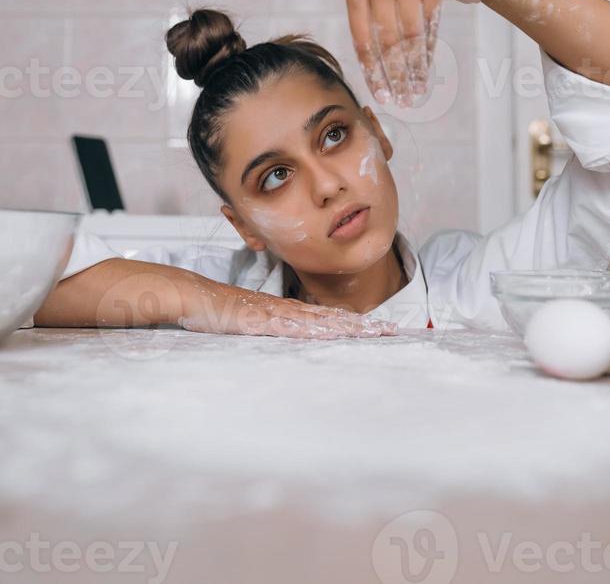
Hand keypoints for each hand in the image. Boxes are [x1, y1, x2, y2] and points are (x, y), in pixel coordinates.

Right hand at [179, 277, 397, 339]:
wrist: (193, 294)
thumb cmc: (217, 311)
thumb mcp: (248, 325)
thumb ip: (267, 330)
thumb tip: (283, 339)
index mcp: (286, 312)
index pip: (327, 319)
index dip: (354, 323)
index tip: (379, 330)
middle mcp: (286, 310)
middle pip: (333, 318)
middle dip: (363, 325)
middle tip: (393, 330)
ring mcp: (275, 313)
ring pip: (320, 321)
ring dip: (349, 327)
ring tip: (375, 332)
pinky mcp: (261, 320)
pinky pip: (293, 325)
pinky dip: (315, 330)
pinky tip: (332, 333)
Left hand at [345, 0, 478, 106]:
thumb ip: (370, 23)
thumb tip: (373, 74)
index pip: (361, 35)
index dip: (371, 69)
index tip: (381, 95)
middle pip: (387, 38)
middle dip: (395, 74)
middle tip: (401, 100)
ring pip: (411, 33)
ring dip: (414, 68)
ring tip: (416, 91)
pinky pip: (431, 22)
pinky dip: (429, 49)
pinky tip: (427, 69)